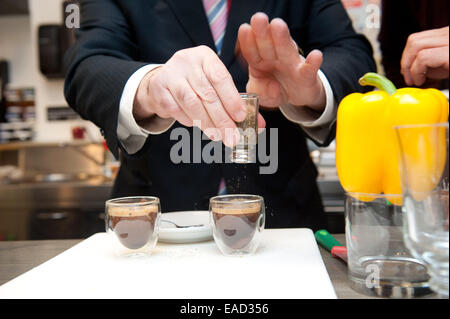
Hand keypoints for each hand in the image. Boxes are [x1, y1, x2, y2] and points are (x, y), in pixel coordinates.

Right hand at [133, 46, 265, 146]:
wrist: (162, 81)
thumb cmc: (197, 84)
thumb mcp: (216, 86)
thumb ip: (236, 103)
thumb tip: (259, 126)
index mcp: (205, 56)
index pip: (221, 78)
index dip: (232, 99)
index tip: (241, 117)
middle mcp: (187, 61)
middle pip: (207, 94)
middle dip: (222, 119)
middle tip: (232, 137)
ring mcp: (170, 74)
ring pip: (191, 103)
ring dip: (207, 123)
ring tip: (218, 136)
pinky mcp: (159, 89)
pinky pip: (176, 109)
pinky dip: (189, 121)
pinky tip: (198, 125)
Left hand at [238, 13, 325, 110]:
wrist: (296, 97)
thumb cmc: (275, 90)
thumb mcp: (261, 94)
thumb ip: (259, 91)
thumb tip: (272, 87)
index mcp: (260, 62)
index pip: (252, 51)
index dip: (248, 41)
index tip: (244, 29)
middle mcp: (276, 59)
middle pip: (267, 45)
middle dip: (262, 32)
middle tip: (258, 18)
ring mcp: (292, 65)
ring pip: (287, 50)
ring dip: (282, 38)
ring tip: (278, 25)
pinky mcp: (307, 75)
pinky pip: (310, 68)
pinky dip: (313, 62)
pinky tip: (316, 55)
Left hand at [401, 26, 448, 86]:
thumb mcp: (446, 65)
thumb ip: (431, 63)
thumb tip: (411, 69)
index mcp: (447, 35)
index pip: (418, 39)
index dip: (407, 56)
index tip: (408, 73)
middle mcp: (449, 34)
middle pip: (414, 40)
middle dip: (405, 61)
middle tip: (410, 79)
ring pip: (415, 46)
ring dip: (409, 67)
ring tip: (416, 80)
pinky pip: (423, 58)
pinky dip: (416, 71)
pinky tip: (422, 80)